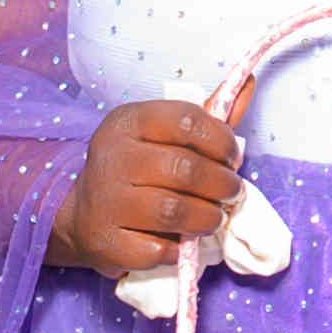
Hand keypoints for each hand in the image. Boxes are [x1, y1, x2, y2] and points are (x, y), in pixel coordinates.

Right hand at [56, 100, 242, 277]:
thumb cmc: (137, 170)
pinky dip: (180, 249)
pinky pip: (158, 250)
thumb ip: (207, 116)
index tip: (232, 158)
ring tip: (214, 217)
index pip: (186, 120)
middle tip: (230, 192)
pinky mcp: (106, 242)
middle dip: (221, 184)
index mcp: (128, 122)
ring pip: (173, 211)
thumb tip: (247, 83)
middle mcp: (112, 158)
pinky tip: (181, 241)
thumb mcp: (164, 135)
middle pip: (185, 169)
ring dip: (207, 217)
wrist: (83, 215)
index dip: (221, 141)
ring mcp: (105, 201)